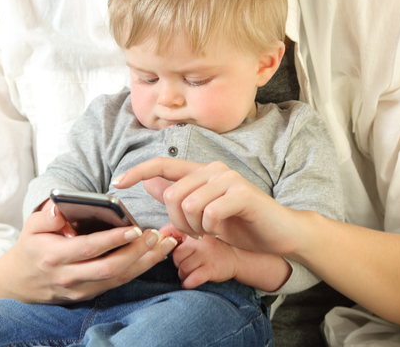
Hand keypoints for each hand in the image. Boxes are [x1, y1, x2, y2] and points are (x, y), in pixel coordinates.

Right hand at [0, 199, 177, 303]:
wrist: (20, 283)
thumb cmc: (31, 248)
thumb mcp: (30, 227)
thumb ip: (46, 216)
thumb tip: (62, 208)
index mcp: (54, 256)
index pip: (89, 248)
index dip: (114, 240)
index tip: (134, 227)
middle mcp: (69, 276)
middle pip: (109, 268)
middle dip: (136, 253)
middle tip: (156, 235)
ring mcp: (80, 289)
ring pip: (118, 279)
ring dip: (144, 263)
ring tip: (164, 245)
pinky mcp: (89, 295)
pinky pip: (117, 284)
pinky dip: (137, 270)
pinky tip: (153, 256)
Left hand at [114, 157, 302, 255]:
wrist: (281, 234)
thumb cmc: (242, 225)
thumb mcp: (204, 214)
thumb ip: (179, 197)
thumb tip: (149, 182)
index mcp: (201, 172)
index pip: (163, 165)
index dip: (138, 171)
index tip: (118, 182)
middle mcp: (213, 170)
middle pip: (172, 194)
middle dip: (177, 221)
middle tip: (194, 232)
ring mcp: (228, 179)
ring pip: (188, 204)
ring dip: (194, 227)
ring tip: (209, 231)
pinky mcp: (242, 193)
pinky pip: (209, 212)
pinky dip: (211, 228)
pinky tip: (223, 230)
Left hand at [162, 224, 237, 289]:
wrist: (235, 258)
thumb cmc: (210, 249)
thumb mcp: (196, 236)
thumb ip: (177, 232)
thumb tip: (158, 235)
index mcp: (194, 232)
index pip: (171, 238)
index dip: (168, 248)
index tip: (175, 254)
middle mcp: (199, 242)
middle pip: (176, 256)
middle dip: (178, 264)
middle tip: (186, 266)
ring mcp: (206, 255)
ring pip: (183, 268)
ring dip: (183, 275)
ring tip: (190, 274)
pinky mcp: (211, 269)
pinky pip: (192, 279)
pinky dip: (188, 283)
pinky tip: (190, 283)